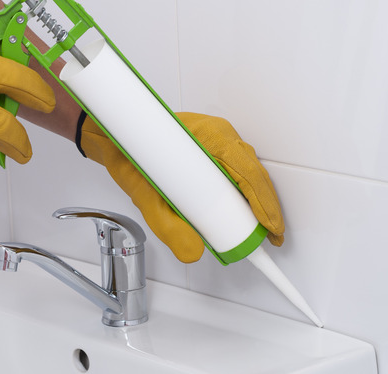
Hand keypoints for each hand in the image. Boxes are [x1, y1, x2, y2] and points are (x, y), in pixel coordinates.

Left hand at [78, 112, 283, 262]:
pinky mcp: (213, 147)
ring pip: (248, 173)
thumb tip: (194, 252)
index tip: (271, 230)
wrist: (115, 139)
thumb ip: (168, 227)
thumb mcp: (145, 196)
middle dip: (265, 208)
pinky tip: (241, 213)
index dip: (265, 203)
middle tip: (267, 239)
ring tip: (256, 231)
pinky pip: (236, 170)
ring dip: (255, 201)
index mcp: (210, 136)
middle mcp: (219, 134)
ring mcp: (218, 139)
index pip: (249, 172)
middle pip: (254, 174)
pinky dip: (243, 193)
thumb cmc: (129, 156)